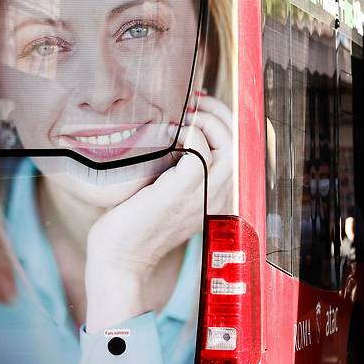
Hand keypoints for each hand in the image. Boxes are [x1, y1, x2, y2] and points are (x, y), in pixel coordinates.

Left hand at [85, 95, 232, 331]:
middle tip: (195, 102)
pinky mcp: (180, 193)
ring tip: (186, 112)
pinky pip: (199, 152)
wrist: (120, 261)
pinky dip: (189, 134)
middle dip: (220, 113)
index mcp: (219, 197)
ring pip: (227, 145)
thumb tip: (177, 132)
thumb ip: (181, 171)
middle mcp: (219, 198)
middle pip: (240, 143)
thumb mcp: (169, 194)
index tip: (204, 107)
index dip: (228, 122)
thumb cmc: (136, 225)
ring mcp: (202, 197)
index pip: (243, 151)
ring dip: (207, 120)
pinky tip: (173, 132)